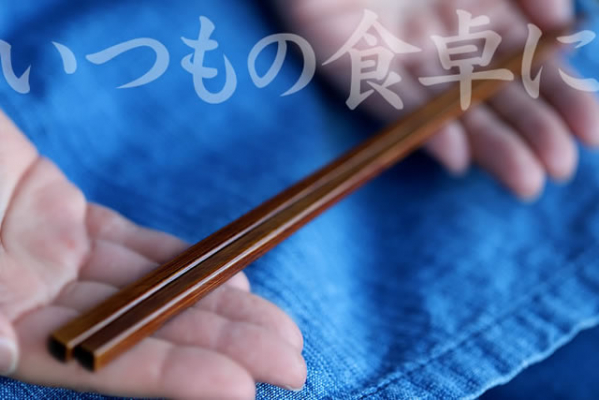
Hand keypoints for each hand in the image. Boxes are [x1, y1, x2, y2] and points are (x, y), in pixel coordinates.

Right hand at [0, 112, 305, 398]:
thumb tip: (0, 348)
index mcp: (0, 334)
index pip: (103, 369)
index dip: (174, 379)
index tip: (243, 391)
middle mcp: (31, 306)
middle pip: (146, 332)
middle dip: (223, 348)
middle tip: (295, 366)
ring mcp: (50, 260)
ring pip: (154, 287)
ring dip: (222, 306)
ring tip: (284, 332)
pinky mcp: (62, 216)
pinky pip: (136, 243)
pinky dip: (185, 258)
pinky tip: (235, 275)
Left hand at [277, 0, 598, 199]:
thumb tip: (567, 27)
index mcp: (483, 18)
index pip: (531, 69)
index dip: (563, 100)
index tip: (590, 135)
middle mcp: (446, 47)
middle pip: (494, 99)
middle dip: (530, 132)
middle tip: (558, 168)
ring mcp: (402, 61)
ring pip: (450, 111)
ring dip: (488, 145)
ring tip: (525, 181)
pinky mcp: (354, 67)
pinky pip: (388, 101)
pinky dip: (422, 126)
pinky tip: (455, 155)